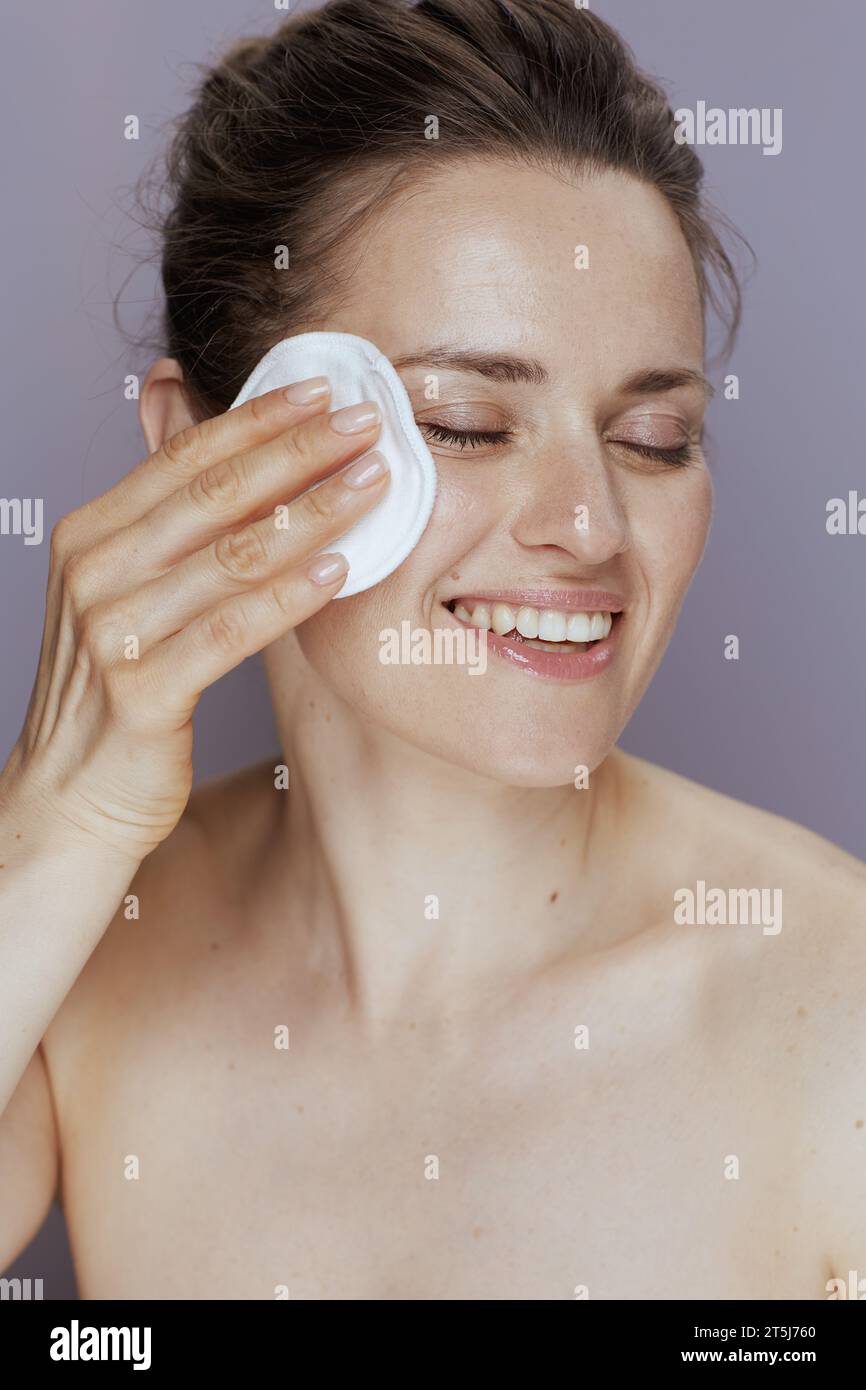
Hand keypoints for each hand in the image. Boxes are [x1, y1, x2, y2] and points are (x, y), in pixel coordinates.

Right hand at [0, 379, 387, 859]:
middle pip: (215, 495)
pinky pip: (232, 631)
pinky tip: (339, 570)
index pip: (185, 458)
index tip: (324, 389)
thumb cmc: (118, 690)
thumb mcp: (129, 593)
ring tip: (374, 486)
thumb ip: (170, 525)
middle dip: (299, 451)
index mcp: (93, 535)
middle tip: (368, 423)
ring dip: (312, 515)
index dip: (259, 419)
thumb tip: (199, 431)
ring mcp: (113, 631)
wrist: (68, 798)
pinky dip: (289, 597)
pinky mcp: (142, 692)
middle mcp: (95, 572)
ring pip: (232, 556)